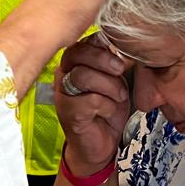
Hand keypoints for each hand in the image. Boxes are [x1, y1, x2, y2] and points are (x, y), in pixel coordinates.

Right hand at [56, 37, 130, 171]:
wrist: (101, 144)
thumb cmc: (107, 109)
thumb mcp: (114, 80)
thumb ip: (113, 61)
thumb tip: (122, 42)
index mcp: (75, 62)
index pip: (84, 41)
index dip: (103, 46)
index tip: (120, 58)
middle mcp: (63, 74)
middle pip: (78, 53)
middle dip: (105, 61)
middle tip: (121, 71)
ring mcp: (62, 93)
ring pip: (83, 76)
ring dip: (109, 86)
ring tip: (118, 97)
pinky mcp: (67, 112)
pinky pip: (90, 100)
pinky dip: (107, 106)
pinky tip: (108, 112)